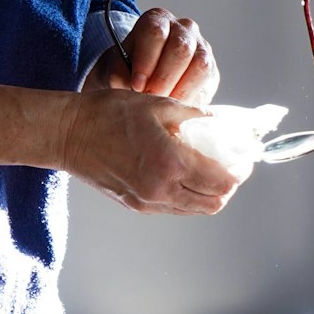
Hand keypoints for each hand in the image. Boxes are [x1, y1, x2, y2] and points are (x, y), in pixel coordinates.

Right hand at [58, 87, 242, 214]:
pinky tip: (186, 174)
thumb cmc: (109, 114)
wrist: (69, 134)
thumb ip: (197, 116)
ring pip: (195, 209)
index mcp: (171, 163)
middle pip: (214, 202)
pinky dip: (189, 195)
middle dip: (228, 185)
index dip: (240, 170)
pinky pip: (175, 207)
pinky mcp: (137, 205)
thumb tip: (224, 122)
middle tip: (231, 165)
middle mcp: (162, 189)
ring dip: (210, 193)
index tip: (244, 158)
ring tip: (210, 170)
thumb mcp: (159, 105)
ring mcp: (148, 201)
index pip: (222, 180)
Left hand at [86, 7, 218, 104]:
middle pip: (180, 48)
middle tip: (150, 97)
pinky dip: (191, 97)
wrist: (142, 78)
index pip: (155, 33)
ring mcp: (201, 47)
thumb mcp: (116, 68)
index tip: (137, 84)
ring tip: (163, 105)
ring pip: (199, 64)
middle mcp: (183, 28)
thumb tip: (132, 86)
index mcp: (157, 20)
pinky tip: (176, 107)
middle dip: (164, 78)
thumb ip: (120, 74)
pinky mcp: (211, 69)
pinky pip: (207, 82)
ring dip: (180, 89)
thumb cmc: (128, 69)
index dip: (146, 60)